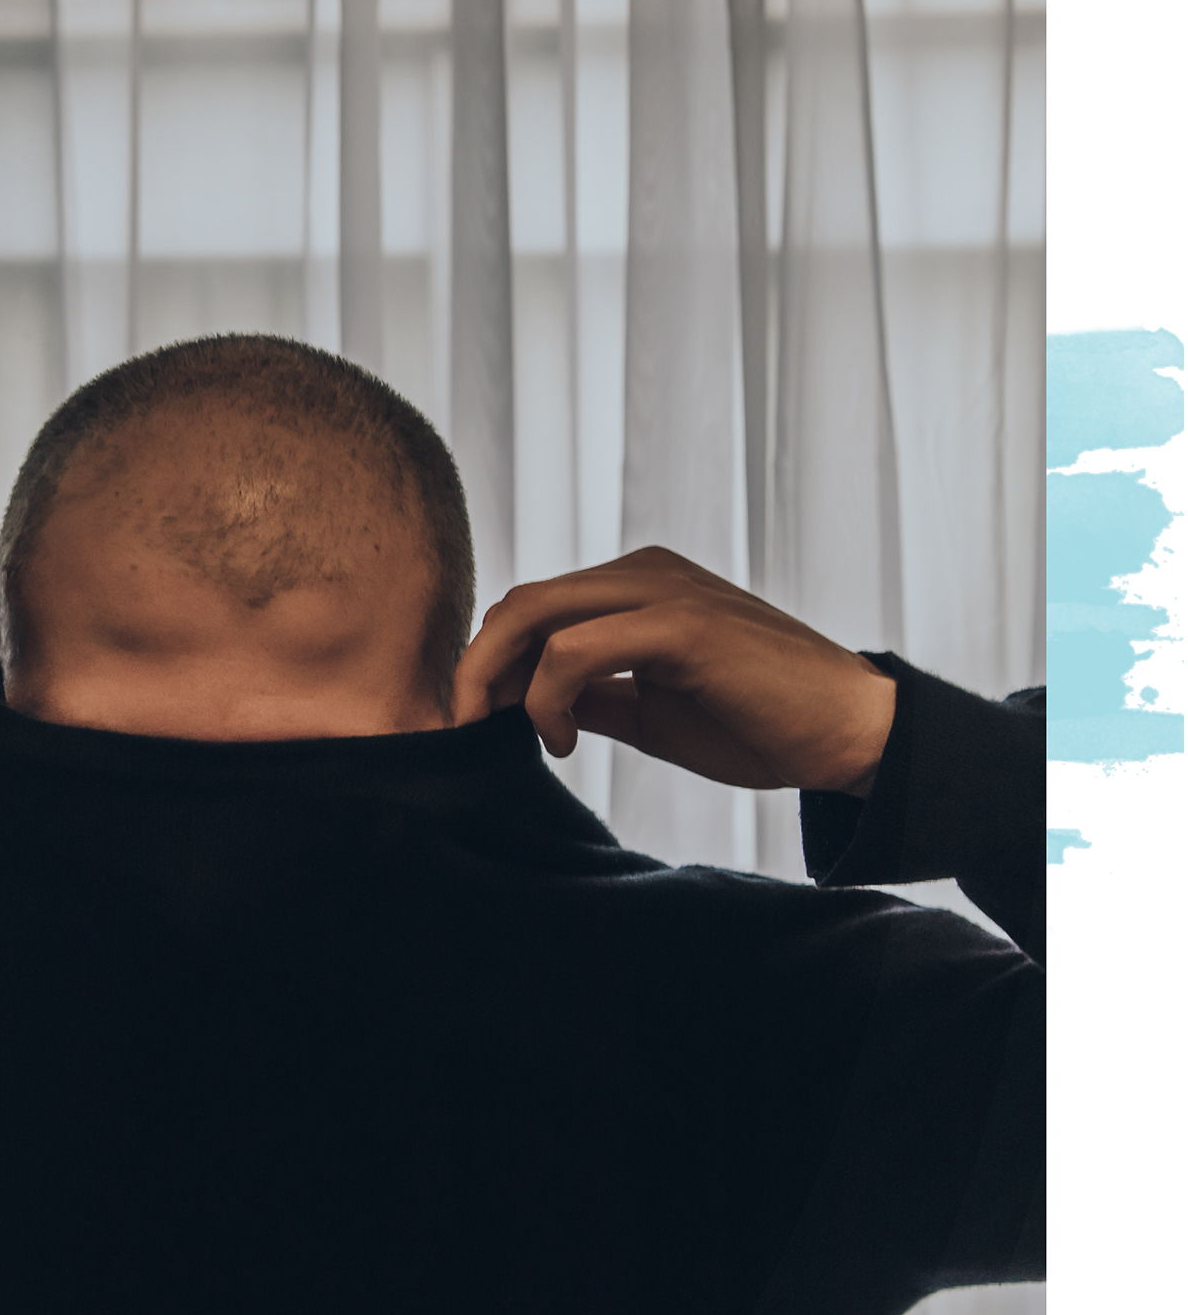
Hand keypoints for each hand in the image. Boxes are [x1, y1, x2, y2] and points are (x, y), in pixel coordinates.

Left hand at [451, 546, 896, 796]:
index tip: (479, 721)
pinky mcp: (681, 624)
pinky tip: (563, 740)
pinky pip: (578, 648)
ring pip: (536, 614)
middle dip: (475, 666)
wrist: (849, 734)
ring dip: (498, 678)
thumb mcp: (653, 711)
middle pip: (521, 602)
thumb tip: (532, 706)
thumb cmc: (760, 724)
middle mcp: (645, 573)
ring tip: (511, 734)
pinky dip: (548, 695)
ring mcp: (663, 591)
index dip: (490, 661)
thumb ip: (595, 695)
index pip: (535, 607)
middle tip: (465, 727)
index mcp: (638, 587)